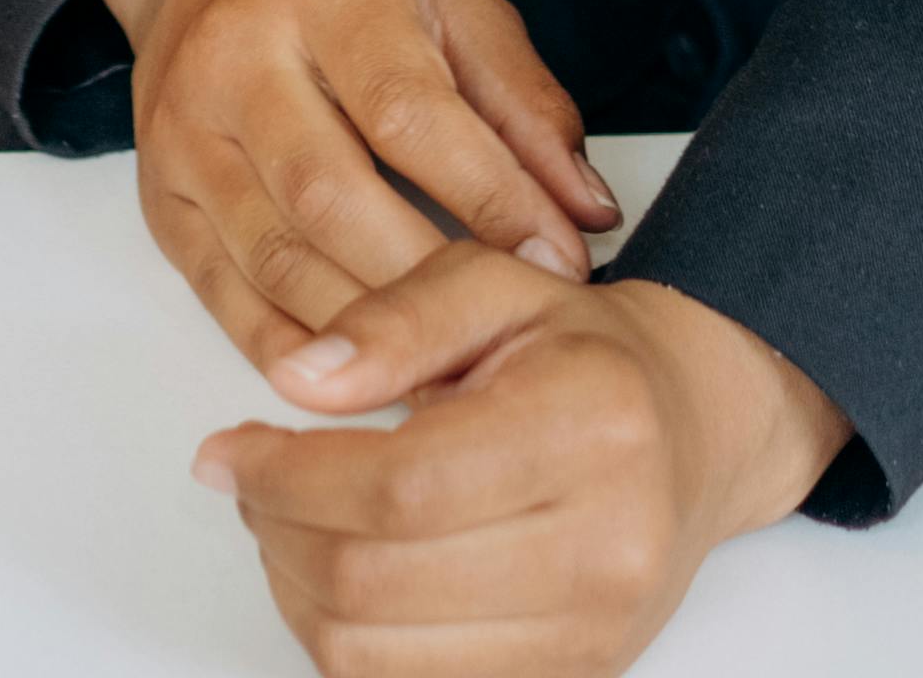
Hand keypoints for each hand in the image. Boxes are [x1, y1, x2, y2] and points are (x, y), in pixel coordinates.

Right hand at [99, 0, 613, 364]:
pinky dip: (294, 348)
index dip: (490, 197)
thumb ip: (524, 107)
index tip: (556, 261)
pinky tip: (358, 373)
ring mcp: (184, 131)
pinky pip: (222, 294)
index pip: (408, 113)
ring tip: (446, 365)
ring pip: (277, 257)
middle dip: (428, 279)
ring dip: (368, 328)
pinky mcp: (159, 196)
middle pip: (331, 197)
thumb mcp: (454, 6)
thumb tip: (587, 213)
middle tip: (502, 329)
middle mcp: (235, 55)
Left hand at [200, 252, 851, 677]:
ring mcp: (591, 634)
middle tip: (252, 482)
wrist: (694, 430)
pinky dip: (349, 644)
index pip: (399, 486)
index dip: (285, 476)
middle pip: (375, 582)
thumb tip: (300, 377)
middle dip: (278, 530)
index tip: (228, 451)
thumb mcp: (496, 283)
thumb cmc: (589, 356)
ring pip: (376, 658)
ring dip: (299, 595)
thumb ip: (395, 319)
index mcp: (592, 428)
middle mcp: (606, 548)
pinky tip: (341, 576)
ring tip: (293, 525)